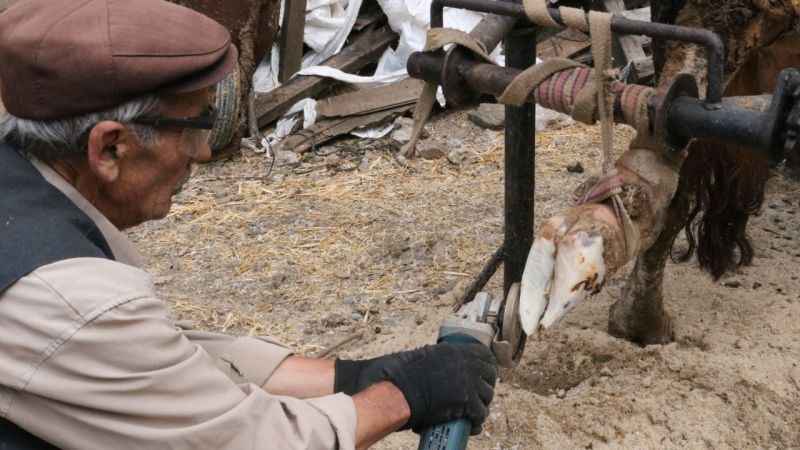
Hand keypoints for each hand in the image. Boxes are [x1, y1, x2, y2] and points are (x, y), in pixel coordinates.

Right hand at [335, 342, 496, 432]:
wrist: (396, 392)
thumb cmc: (399, 376)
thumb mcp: (421, 358)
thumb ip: (436, 360)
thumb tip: (440, 369)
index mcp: (453, 351)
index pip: (483, 355)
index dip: (486, 367)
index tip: (484, 375)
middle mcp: (464, 363)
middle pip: (490, 374)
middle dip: (485, 386)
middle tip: (478, 396)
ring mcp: (467, 381)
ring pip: (487, 395)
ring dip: (481, 404)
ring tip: (473, 412)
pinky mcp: (466, 400)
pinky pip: (480, 413)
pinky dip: (476, 421)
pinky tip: (471, 425)